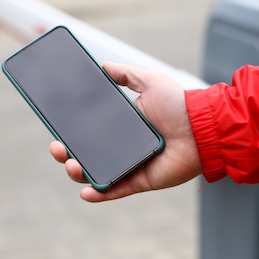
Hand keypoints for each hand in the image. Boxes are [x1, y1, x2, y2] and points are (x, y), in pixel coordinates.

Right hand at [49, 62, 202, 201]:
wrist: (203, 127)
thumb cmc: (178, 104)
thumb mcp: (149, 81)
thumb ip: (126, 74)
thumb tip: (102, 65)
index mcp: (121, 125)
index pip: (88, 130)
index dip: (70, 131)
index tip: (55, 128)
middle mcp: (122, 146)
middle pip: (86, 154)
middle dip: (66, 154)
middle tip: (58, 148)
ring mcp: (130, 165)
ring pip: (96, 173)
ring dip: (79, 173)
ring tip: (73, 165)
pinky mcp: (140, 181)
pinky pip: (116, 190)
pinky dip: (99, 193)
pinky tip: (86, 191)